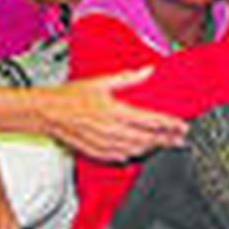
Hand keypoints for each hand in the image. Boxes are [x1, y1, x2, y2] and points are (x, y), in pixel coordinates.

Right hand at [39, 68, 187, 161]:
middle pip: (148, 138)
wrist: (47, 113)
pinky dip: (135, 154)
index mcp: (114, 111)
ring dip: (154, 148)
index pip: (151, 120)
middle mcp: (111, 131)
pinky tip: (142, 151)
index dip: (170, 124)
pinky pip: (122, 157)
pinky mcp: (97, 153)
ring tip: (166, 144)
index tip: (182, 125)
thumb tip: (147, 71)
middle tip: (181, 137)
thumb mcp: (100, 81)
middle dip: (167, 139)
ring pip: (137, 150)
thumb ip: (128, 78)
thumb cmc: (68, 97)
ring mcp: (104, 144)